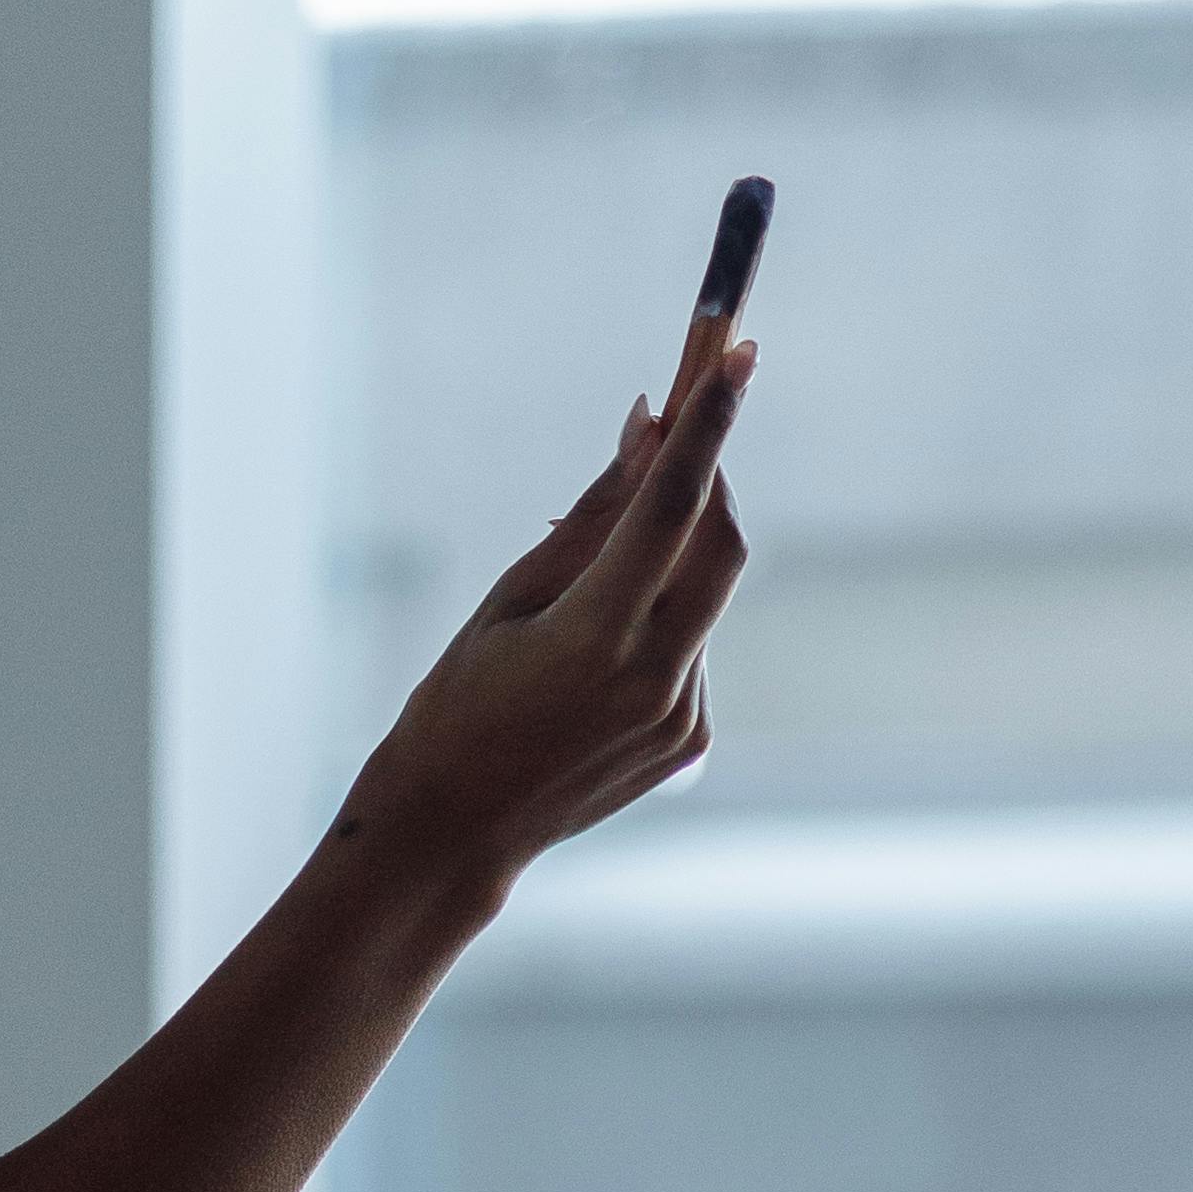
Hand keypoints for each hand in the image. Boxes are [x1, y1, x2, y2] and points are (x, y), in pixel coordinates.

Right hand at [352, 321, 749, 898]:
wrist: (451, 835)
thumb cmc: (456, 707)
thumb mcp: (508, 600)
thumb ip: (589, 518)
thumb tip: (647, 430)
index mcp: (596, 638)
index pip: (672, 507)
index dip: (708, 424)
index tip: (741, 356)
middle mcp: (655, 678)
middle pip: (720, 541)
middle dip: (707, 479)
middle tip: (679, 431)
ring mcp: (682, 716)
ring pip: (703, 597)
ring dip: (668, 560)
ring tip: (586, 592)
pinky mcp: (691, 741)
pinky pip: (692, 649)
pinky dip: (658, 622)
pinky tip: (589, 667)